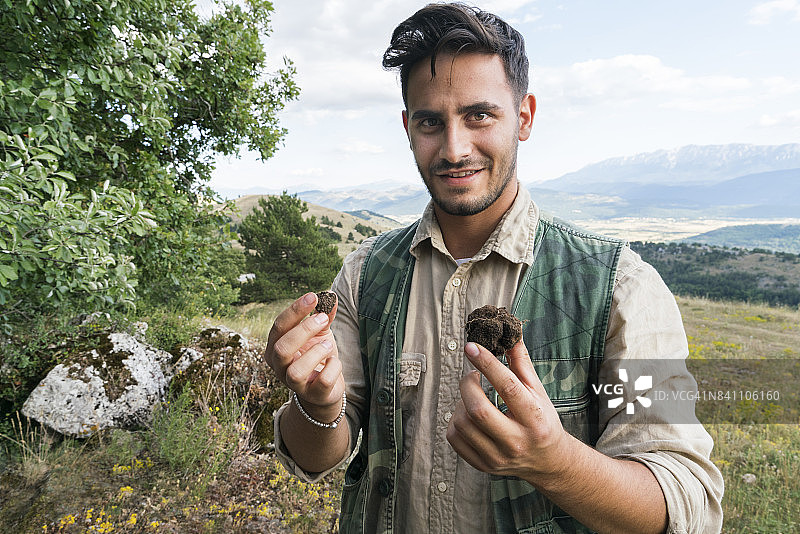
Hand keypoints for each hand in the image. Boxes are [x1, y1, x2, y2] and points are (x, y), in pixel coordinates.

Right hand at [265, 292, 344, 421]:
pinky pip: (322, 382)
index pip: (279, 327)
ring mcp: (294, 384)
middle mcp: (279, 367)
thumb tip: (330, 295)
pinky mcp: (313, 395)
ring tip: (328, 345)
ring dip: (316, 353)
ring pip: (296, 371)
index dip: (295, 311)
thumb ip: (323, 315)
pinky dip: (333, 367)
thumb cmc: (317, 356)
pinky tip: (334, 362)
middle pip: (282, 348)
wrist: (325, 388)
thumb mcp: (320, 333)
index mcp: (275, 347)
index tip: (313, 297)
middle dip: (304, 330)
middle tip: (323, 319)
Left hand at [446, 340, 568, 480]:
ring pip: (462, 424)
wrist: (548, 462)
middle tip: (472, 376)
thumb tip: (510, 335)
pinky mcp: (483, 465)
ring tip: (472, 396)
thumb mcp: (538, 392)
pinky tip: (467, 414)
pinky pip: (454, 439)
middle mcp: (517, 441)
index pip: (508, 388)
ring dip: (461, 402)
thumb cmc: (542, 421)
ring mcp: (498, 457)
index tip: (471, 347)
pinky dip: (455, 421)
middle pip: (478, 410)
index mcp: (535, 419)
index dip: (487, 364)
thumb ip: (521, 364)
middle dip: (467, 385)